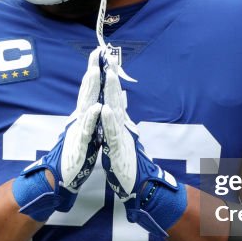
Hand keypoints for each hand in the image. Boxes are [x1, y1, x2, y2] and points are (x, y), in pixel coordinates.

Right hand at [11, 47, 102, 220]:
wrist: (60, 179)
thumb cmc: (74, 156)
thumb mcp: (86, 133)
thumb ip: (90, 118)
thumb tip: (95, 103)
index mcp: (84, 116)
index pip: (91, 90)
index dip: (96, 71)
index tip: (102, 53)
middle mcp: (80, 119)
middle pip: (86, 91)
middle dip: (92, 70)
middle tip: (97, 51)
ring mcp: (79, 130)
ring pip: (85, 106)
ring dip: (90, 88)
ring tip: (95, 71)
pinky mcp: (80, 145)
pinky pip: (87, 130)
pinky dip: (92, 118)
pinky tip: (97, 107)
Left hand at [99, 61, 185, 238]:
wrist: (139, 185)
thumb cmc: (127, 162)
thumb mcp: (120, 136)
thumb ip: (119, 119)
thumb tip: (118, 102)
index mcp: (118, 122)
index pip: (112, 95)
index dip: (108, 77)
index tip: (102, 58)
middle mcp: (121, 125)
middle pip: (115, 96)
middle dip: (111, 75)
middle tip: (107, 55)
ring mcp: (121, 136)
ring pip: (116, 110)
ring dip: (112, 92)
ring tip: (108, 74)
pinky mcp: (119, 149)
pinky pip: (113, 134)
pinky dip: (109, 122)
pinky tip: (106, 110)